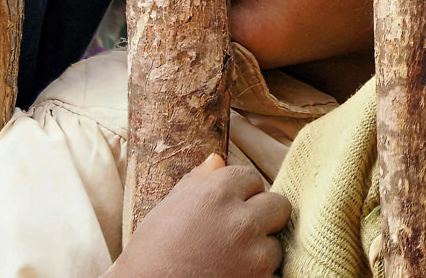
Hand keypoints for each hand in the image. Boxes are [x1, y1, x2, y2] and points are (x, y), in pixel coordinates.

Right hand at [108, 154, 289, 277]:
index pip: (250, 177)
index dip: (239, 194)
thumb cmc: (148, 258)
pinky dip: (260, 277)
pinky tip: (233, 277)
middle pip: (277, 205)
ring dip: (259, 252)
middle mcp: (241, 221)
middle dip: (262, 217)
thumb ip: (196, 183)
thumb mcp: (165, 213)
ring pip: (275, 244)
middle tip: (237, 235)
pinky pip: (274, 274)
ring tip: (228, 262)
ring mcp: (255, 255)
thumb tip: (217, 159)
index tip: (226, 210)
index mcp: (216, 195)